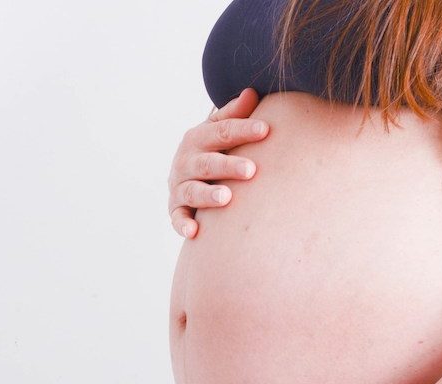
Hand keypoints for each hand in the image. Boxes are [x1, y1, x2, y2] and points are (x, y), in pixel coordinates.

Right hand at [167, 87, 269, 238]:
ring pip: (192, 191)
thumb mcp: (219, 130)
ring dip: (208, 194)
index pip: (222, 132)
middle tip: (251, 170)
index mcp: (198, 137)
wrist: (184, 175)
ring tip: (227, 197)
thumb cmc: (212, 150)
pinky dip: (183, 225)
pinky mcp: (176, 209)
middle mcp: (185, 161)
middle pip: (207, 163)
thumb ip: (234, 115)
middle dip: (228, 165)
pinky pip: (177, 218)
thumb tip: (252, 92)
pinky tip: (195, 232)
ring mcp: (179, 186)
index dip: (243, 130)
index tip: (266, 131)